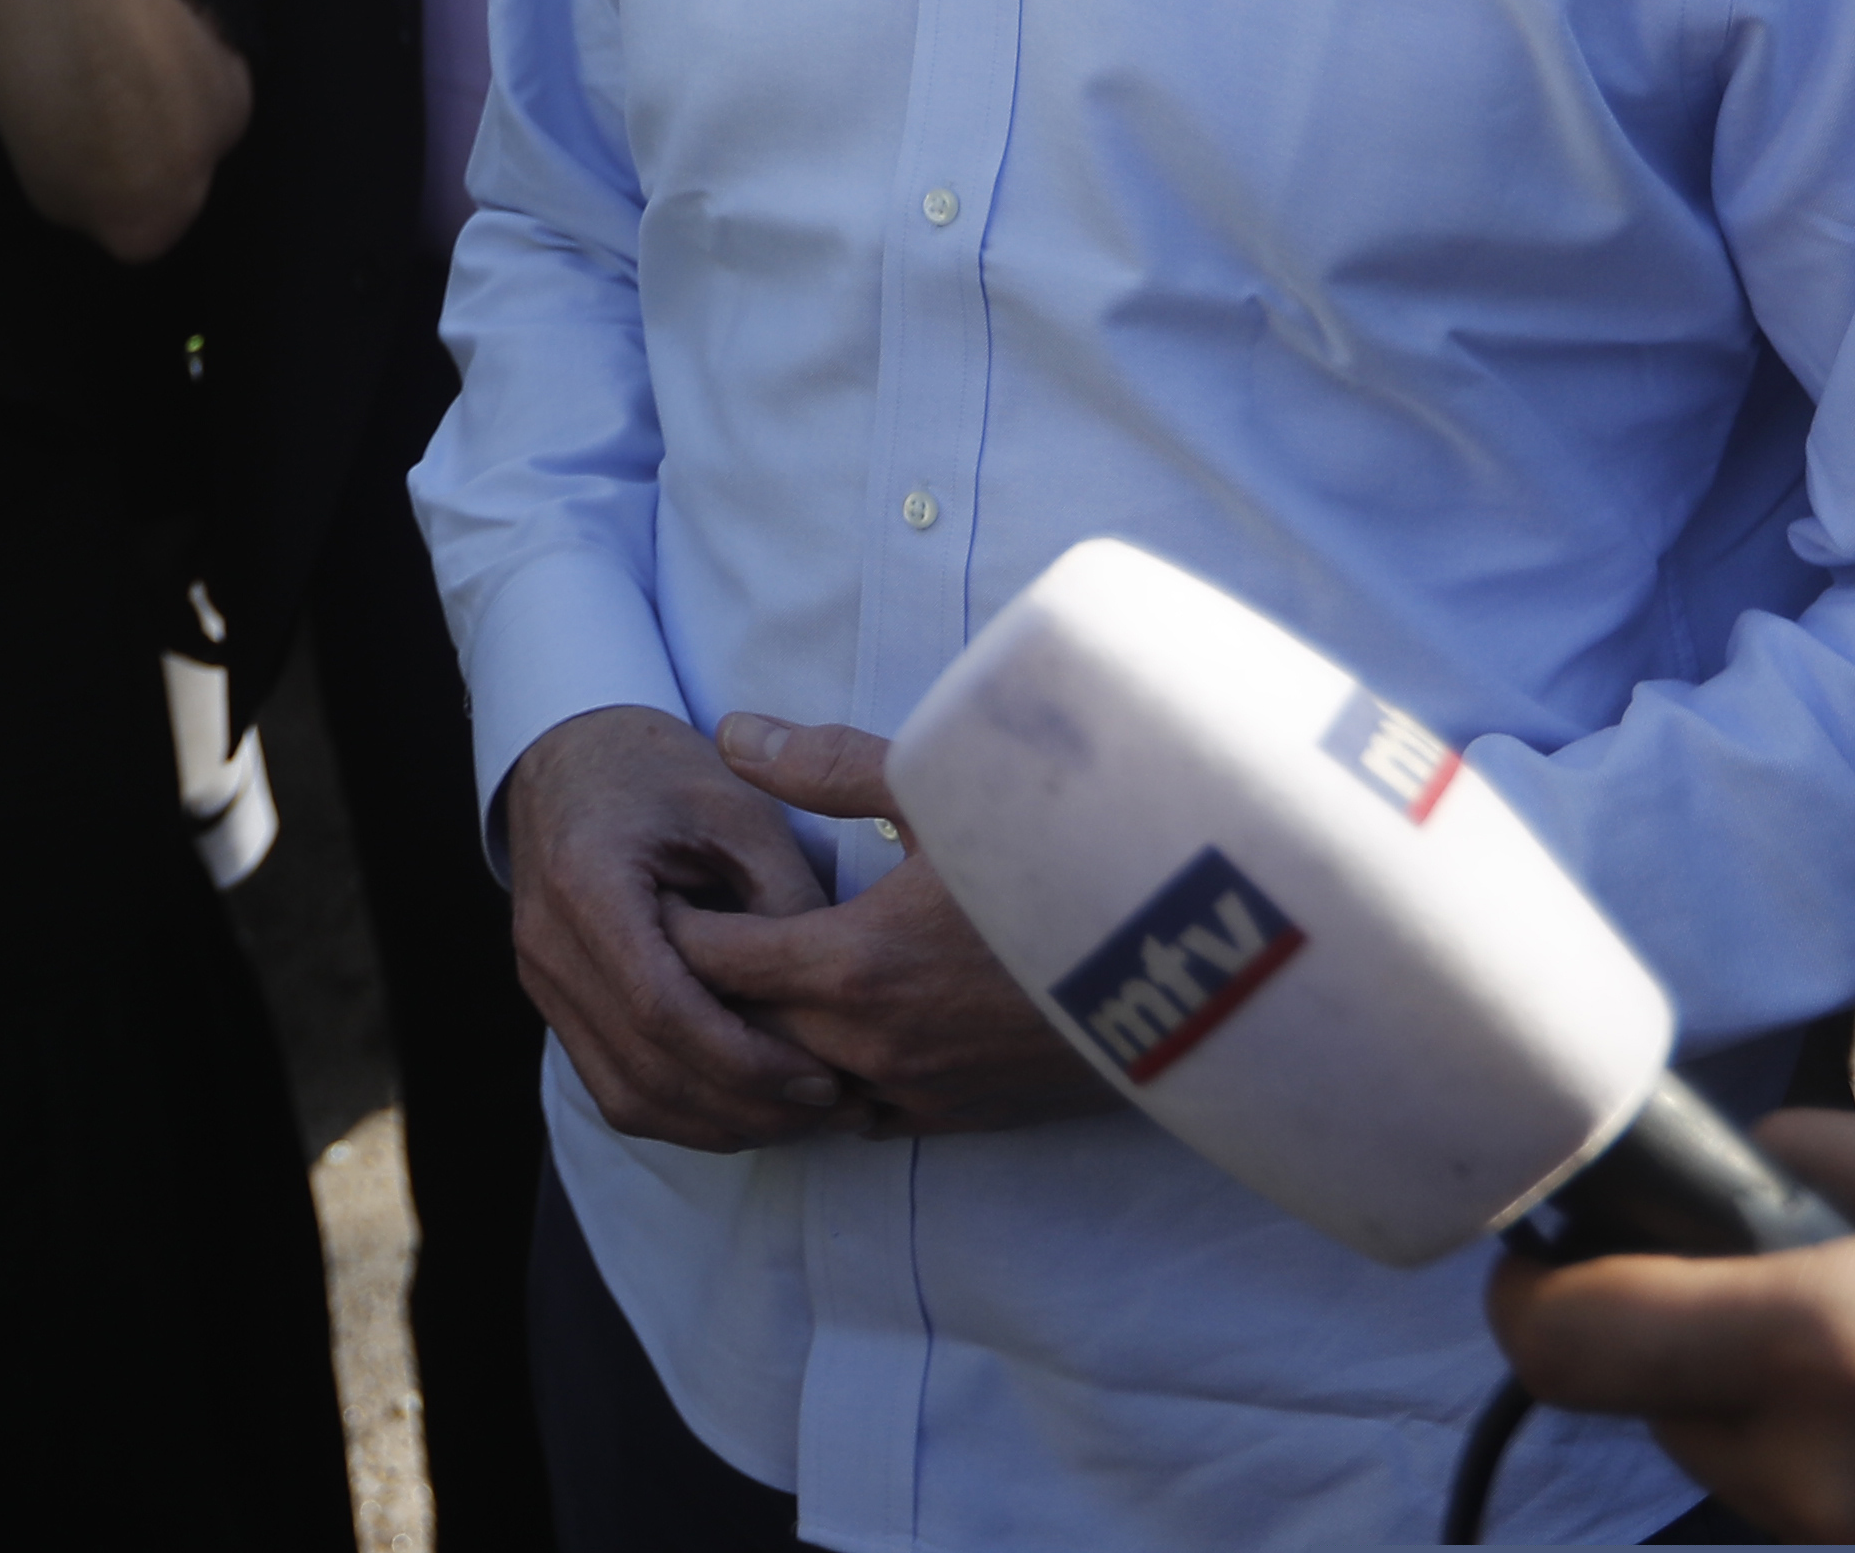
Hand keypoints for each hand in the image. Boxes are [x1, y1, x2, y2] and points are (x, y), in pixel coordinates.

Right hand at [496, 707, 848, 1151]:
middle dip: (746, 1105)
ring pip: (627, 1095)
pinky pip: (613, 1086)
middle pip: (647, 1066)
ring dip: (717, 1122)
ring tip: (799, 1116)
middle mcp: (549, 942)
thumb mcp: (738, 811)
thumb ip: (783, 900)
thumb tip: (841, 997)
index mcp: (588, 882)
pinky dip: (682, 1113)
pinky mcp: (555, 1002)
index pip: (662, 1006)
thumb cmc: (659, 770)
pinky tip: (747, 1105)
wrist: (570, 753)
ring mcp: (542, 979)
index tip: (821, 1076)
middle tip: (832, 1108)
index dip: (745, 1059)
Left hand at [669, 716, 1119, 1138]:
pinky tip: (826, 1043)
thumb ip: (829, 765)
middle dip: (701, 989)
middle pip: (743, 1029)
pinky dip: (830, 1083)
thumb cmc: (1068, 856)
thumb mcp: (947, 788)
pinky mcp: (971, 1119)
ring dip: (767, 1044)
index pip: (712, 961)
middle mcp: (874, 1047)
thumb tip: (735, 736)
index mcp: (852, 967)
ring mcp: (923, 1093)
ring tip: (741, 993)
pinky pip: (866, 1116)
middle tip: (671, 944)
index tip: (652, 894)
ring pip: (800, 1085)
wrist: (1201, 958)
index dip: (673, 926)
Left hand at [1487, 1115, 1854, 1542]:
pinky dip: (1799, 1430)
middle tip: (1743, 1254)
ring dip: (1730, 1379)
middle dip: (1652, 1319)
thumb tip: (1729, 1166)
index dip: (1529, 1282)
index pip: (1565, 1338)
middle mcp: (1806, 1464)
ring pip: (1703, 1444)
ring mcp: (1848, 1538)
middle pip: (1629, 1392)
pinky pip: (1784, 1485)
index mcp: (1814, 1347)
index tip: (1550, 1230)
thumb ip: (1813, 1160)